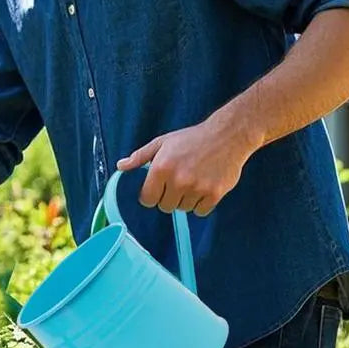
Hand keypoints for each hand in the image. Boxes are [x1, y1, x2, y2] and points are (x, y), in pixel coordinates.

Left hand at [116, 117, 252, 215]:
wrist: (227, 136)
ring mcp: (196, 188)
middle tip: (180, 180)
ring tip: (194, 179)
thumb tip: (120, 166)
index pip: (147, 200)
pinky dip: (201, 203)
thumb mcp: (162, 143)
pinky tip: (205, 185)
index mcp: (161, 168)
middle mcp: (178, 180)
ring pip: (183, 209)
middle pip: (165, 207)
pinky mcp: (214, 194)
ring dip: (186, 199)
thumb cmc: (192, 138)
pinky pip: (200, 212)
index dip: (151, 194)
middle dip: (169, 196)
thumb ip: (140, 157)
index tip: (159, 187)